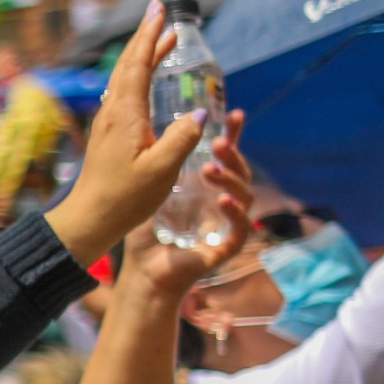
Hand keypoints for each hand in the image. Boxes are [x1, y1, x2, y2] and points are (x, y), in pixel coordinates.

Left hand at [45, 1, 211, 267]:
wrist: (89, 219)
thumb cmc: (125, 198)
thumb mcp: (161, 169)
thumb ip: (181, 138)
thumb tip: (198, 111)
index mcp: (125, 114)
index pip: (138, 64)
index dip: (150, 35)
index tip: (159, 9)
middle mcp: (113, 112)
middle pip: (129, 64)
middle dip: (145, 35)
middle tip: (159, 10)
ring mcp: (109, 122)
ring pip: (126, 78)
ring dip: (143, 54)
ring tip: (162, 38)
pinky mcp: (109, 134)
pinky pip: (125, 93)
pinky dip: (139, 75)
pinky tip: (145, 79)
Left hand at [119, 112, 251, 297]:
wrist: (139, 270)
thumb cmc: (140, 226)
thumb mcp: (148, 180)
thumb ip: (164, 149)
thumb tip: (186, 117)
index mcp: (199, 182)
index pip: (221, 153)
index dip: (231, 133)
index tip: (234, 113)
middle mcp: (216, 198)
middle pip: (237, 168)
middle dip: (233, 151)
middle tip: (219, 140)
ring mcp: (222, 222)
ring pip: (244, 194)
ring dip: (232, 178)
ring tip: (210, 169)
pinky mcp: (223, 246)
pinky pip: (240, 228)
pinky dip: (235, 213)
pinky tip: (222, 201)